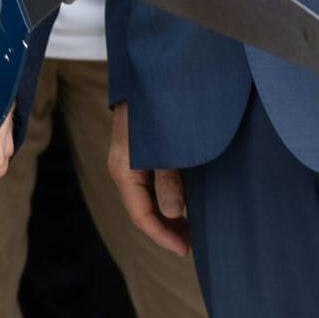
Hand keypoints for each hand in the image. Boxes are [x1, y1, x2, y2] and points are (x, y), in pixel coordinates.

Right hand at [111, 101, 189, 257]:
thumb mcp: (164, 145)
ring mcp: (133, 159)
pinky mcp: (144, 150)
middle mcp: (125, 168)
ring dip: (170, 213)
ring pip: (150, 197)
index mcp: (124, 169)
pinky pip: (154, 182)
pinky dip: (170, 196)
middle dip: (168, 228)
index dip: (163, 235)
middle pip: (144, 209)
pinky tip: (187, 201)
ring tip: (194, 226)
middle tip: (194, 242)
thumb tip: (172, 212)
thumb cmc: (155, 106)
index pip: (141, 215)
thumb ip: (168, 178)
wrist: (149, 68)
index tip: (186, 249)